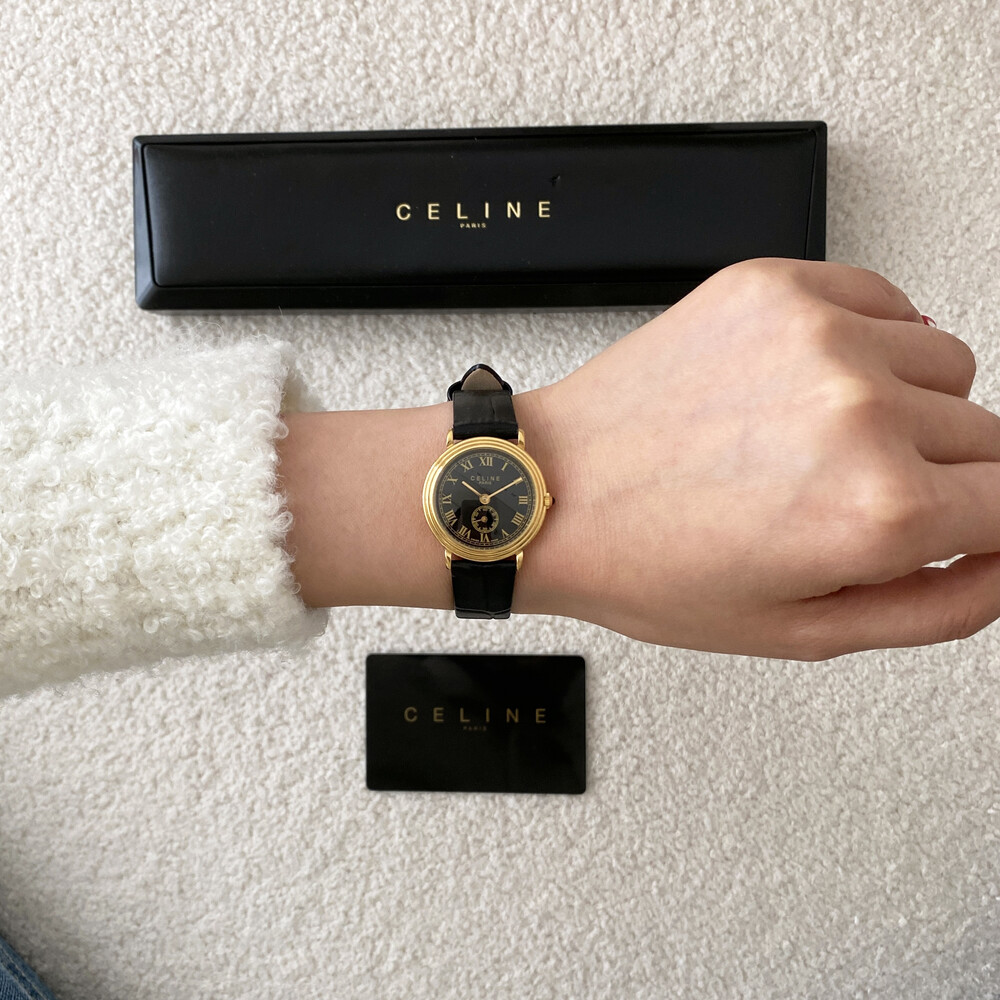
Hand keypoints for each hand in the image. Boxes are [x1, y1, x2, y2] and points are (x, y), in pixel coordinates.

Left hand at [514, 257, 999, 659]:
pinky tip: (808, 385)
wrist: (554, 490)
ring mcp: (819, 335)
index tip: (964, 523)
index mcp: (877, 509)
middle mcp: (861, 409)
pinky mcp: (777, 287)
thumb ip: (936, 606)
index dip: (990, 523)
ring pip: (945, 362)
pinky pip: (886, 301)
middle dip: (942, 475)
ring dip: (907, 406)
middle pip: (989, 434)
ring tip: (819, 441)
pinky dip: (871, 343)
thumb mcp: (801, 630)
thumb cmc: (649, 561)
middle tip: (851, 496)